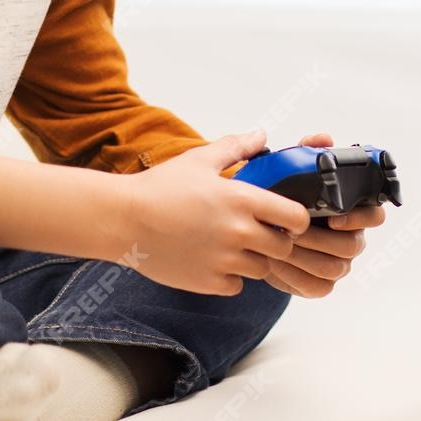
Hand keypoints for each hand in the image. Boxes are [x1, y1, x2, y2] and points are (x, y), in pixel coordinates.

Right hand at [121, 128, 311, 295]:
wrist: (123, 219)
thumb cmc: (159, 187)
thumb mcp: (199, 160)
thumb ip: (236, 147)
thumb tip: (261, 135)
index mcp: (242, 199)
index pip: (296, 218)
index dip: (295, 218)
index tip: (284, 218)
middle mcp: (239, 232)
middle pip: (284, 248)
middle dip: (275, 241)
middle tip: (257, 232)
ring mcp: (224, 260)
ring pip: (262, 269)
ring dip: (253, 259)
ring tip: (231, 245)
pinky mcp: (209, 282)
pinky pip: (237, 285)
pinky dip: (230, 276)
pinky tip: (212, 259)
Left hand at [256, 132, 389, 298]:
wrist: (257, 228)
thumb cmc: (280, 197)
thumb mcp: (288, 170)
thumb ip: (305, 152)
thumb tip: (323, 138)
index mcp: (351, 210)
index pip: (375, 215)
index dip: (361, 218)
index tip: (334, 218)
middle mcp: (350, 238)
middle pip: (352, 246)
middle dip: (319, 239)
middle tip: (290, 231)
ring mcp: (337, 263)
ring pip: (334, 268)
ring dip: (304, 257)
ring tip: (278, 245)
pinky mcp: (319, 284)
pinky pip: (316, 287)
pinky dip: (294, 276)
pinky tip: (274, 263)